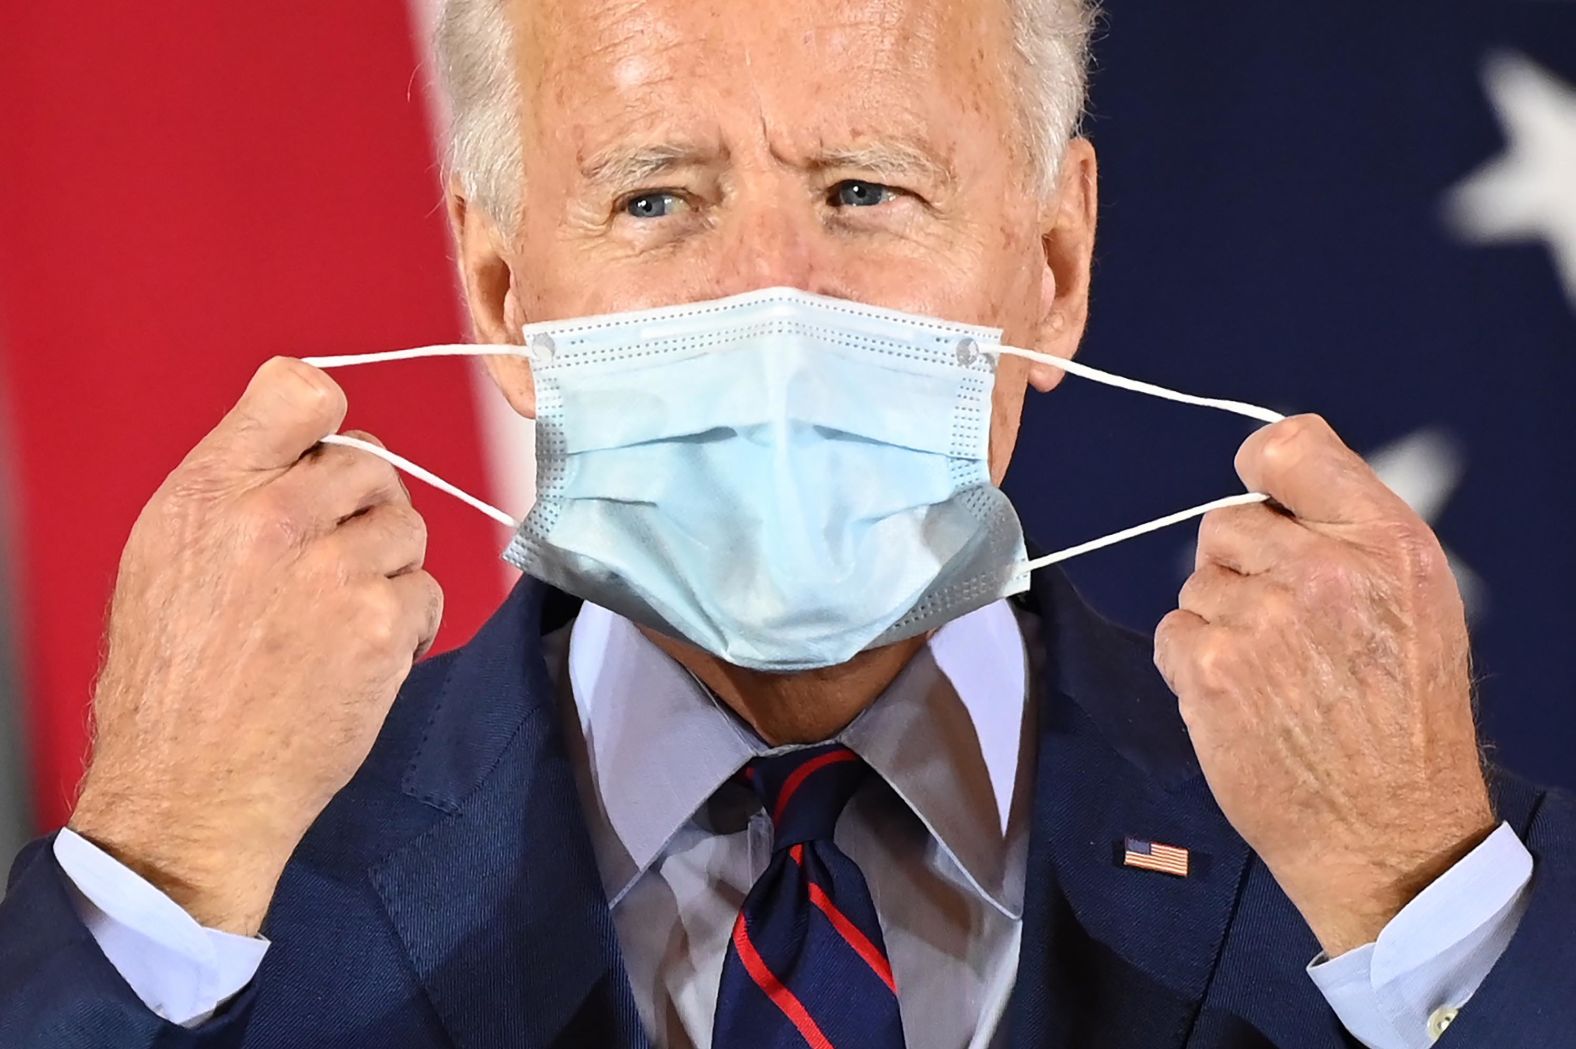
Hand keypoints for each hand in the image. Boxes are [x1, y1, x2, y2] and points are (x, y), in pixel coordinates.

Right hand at [68, 357, 442, 935]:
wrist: (190, 789)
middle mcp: (278, 517)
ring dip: (386, 566)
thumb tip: (307, 447)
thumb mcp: (166, 554)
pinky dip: (407, 622)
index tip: (320, 457)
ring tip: (336, 617)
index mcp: (214, 489)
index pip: (302, 389)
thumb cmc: (171, 680)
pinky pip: (429, 590)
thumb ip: (236, 486)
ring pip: (407, 526)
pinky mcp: (384, 626)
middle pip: (372, 460)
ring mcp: (338, 571)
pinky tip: (361, 655)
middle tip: (326, 562)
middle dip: (360, 507)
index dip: (324, 422)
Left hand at [1154, 414, 1494, 957]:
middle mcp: (1323, 571)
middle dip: (1242, 566)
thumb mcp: (1417, 605)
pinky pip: (1173, 631)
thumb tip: (1276, 488)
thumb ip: (1349, 535)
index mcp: (1385, 543)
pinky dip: (1193, 663)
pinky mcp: (1210, 669)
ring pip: (1198, 583)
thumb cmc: (1403, 722)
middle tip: (1285, 623)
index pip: (1291, 447)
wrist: (1385, 830)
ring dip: (1221, 621)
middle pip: (1225, 522)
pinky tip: (1242, 697)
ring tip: (1276, 673)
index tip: (1263, 496)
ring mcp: (1261, 620)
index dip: (1261, 467)